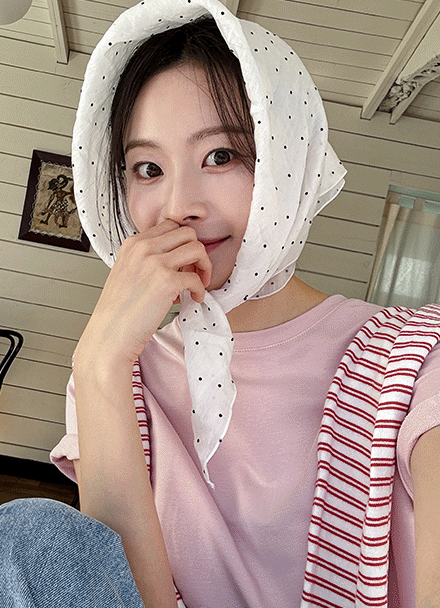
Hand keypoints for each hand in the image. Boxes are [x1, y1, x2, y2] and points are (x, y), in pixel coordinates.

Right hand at [75, 220, 211, 370]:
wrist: (109, 335)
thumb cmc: (118, 310)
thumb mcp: (126, 271)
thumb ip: (146, 258)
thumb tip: (174, 258)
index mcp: (133, 243)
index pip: (170, 225)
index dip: (182, 242)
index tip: (184, 261)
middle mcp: (144, 248)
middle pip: (187, 233)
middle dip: (197, 252)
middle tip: (194, 272)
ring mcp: (155, 263)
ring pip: (197, 248)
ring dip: (204, 266)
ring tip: (197, 284)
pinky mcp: (167, 281)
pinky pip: (196, 278)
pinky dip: (200, 290)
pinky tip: (194, 299)